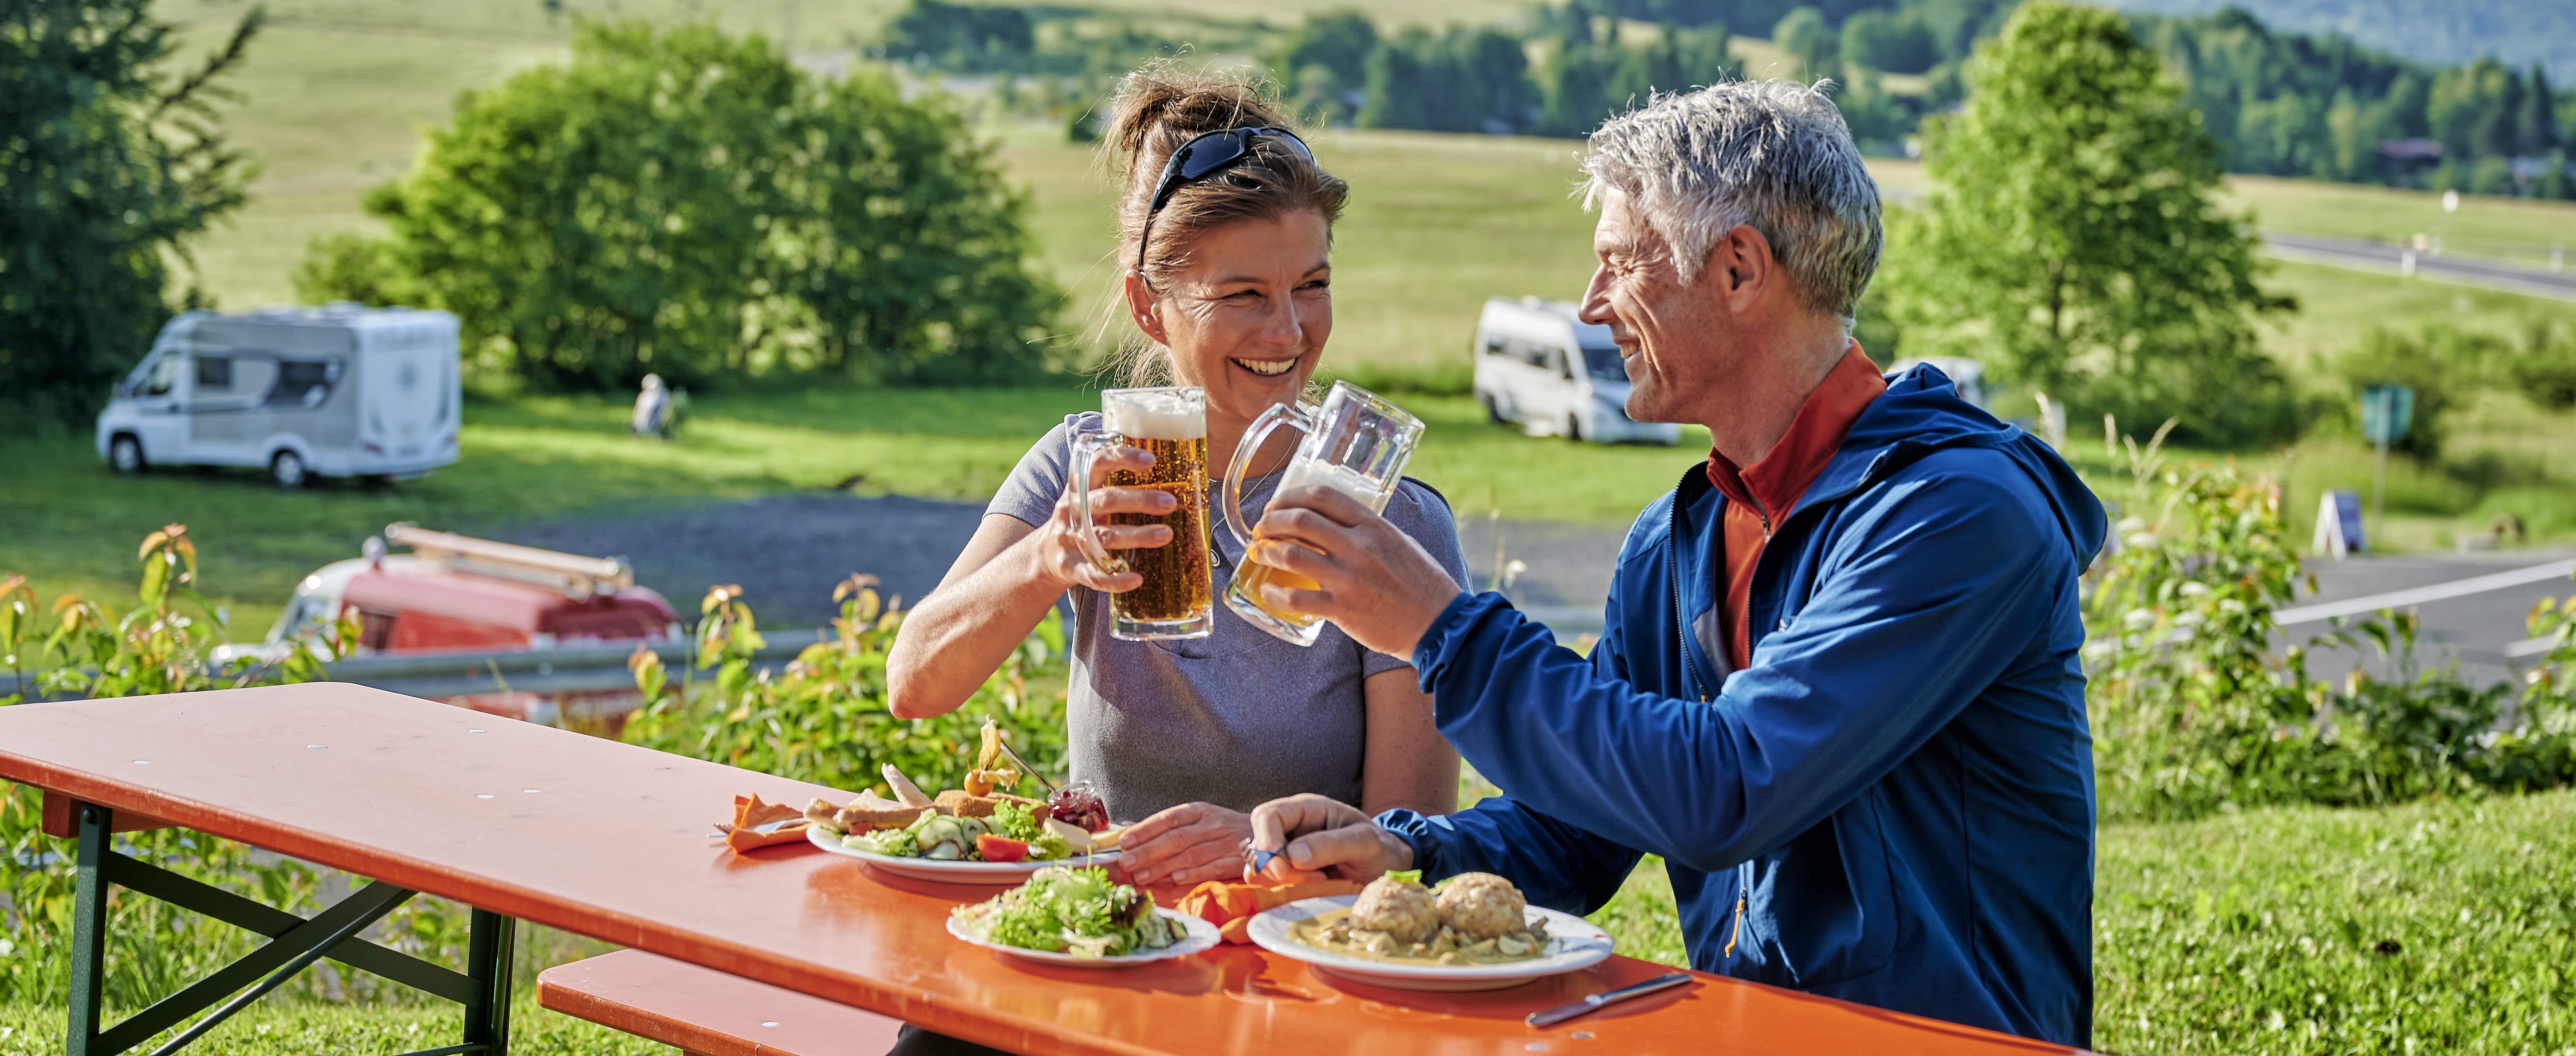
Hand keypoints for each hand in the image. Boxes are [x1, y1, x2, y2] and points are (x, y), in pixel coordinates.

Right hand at [1035, 446, 1174, 593]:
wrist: (1043, 555)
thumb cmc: (1081, 517)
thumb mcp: (1089, 493)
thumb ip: (1115, 479)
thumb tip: (1168, 462)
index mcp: (1080, 485)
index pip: (1098, 463)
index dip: (1123, 457)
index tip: (1151, 460)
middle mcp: (1074, 509)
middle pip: (1106, 500)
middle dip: (1140, 500)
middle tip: (1170, 502)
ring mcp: (1070, 539)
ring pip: (1104, 536)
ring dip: (1137, 536)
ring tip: (1166, 534)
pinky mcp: (1069, 567)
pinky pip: (1092, 575)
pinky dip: (1114, 579)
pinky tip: (1136, 579)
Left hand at [1114, 802, 1252, 886]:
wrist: (1267, 834)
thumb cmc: (1222, 829)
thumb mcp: (1197, 819)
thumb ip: (1166, 825)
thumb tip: (1127, 827)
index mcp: (1199, 811)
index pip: (1168, 818)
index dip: (1146, 829)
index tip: (1125, 841)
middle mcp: (1212, 824)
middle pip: (1176, 838)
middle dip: (1148, 852)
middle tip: (1126, 864)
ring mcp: (1226, 842)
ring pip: (1190, 855)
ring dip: (1163, 867)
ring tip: (1141, 876)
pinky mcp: (1238, 861)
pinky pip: (1213, 868)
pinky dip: (1193, 874)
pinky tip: (1175, 880)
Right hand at [1245, 793, 1413, 883]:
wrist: (1388, 869)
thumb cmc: (1379, 848)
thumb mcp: (1366, 841)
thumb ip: (1333, 844)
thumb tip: (1293, 855)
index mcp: (1307, 810)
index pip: (1268, 815)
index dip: (1266, 840)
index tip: (1281, 869)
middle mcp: (1291, 830)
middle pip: (1259, 846)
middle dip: (1278, 868)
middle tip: (1315, 880)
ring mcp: (1288, 855)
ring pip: (1261, 870)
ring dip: (1285, 883)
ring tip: (1320, 884)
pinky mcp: (1291, 878)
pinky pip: (1272, 887)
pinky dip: (1285, 894)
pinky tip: (1311, 893)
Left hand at [1247, 486, 1464, 657]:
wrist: (1439, 625)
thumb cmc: (1423, 583)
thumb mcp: (1400, 542)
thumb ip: (1369, 530)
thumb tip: (1337, 522)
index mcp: (1374, 526)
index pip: (1323, 496)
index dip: (1292, 495)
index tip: (1279, 503)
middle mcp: (1359, 547)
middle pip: (1300, 520)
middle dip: (1271, 520)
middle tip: (1261, 527)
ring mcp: (1349, 579)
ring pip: (1291, 554)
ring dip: (1267, 550)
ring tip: (1259, 551)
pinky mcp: (1342, 610)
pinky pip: (1296, 598)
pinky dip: (1275, 592)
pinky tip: (1268, 589)